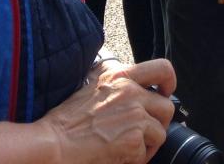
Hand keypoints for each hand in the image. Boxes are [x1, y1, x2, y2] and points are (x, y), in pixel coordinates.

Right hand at [40, 59, 175, 163]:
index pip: (162, 68)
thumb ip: (114, 83)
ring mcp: (135, 114)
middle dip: (158, 123)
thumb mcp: (90, 86)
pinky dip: (136, 159)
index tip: (165, 93)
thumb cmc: (65, 121)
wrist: (53, 144)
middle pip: (167, 106)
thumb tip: (132, 87)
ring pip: (160, 132)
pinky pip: (147, 153)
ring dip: (148, 144)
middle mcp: (131, 91)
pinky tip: (119, 158)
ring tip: (128, 150)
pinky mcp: (134, 138)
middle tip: (144, 134)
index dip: (169, 82)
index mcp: (120, 75)